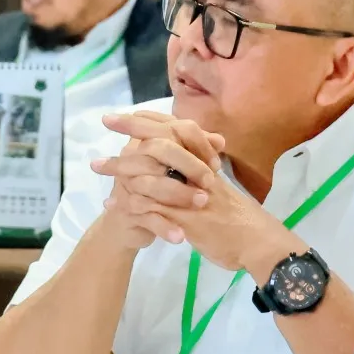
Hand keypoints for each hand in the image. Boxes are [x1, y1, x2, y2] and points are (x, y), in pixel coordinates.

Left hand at [96, 112, 294, 273]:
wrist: (257, 241)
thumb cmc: (236, 216)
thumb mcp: (217, 187)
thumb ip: (200, 170)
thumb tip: (189, 155)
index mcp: (204, 161)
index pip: (174, 129)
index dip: (148, 118)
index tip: (125, 111)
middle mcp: (198, 171)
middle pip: (160, 142)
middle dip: (129, 130)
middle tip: (104, 121)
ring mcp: (190, 193)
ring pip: (150, 174)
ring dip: (120, 168)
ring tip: (96, 165)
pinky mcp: (187, 217)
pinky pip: (153, 208)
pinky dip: (129, 204)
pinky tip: (111, 203)